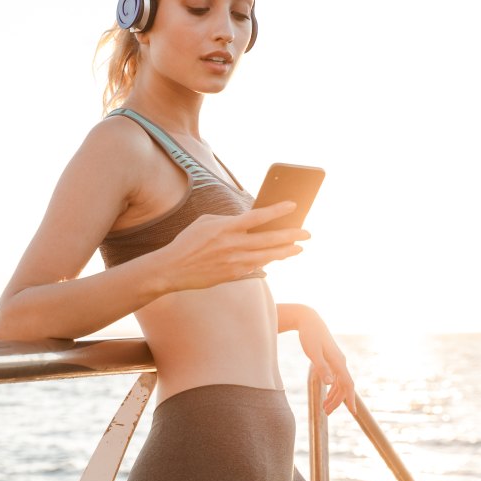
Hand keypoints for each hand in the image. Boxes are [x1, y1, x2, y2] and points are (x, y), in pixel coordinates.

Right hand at [160, 201, 308, 291]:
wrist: (173, 269)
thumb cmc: (188, 242)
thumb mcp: (206, 223)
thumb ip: (229, 221)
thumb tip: (249, 222)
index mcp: (226, 227)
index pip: (258, 216)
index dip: (278, 210)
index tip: (294, 206)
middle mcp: (233, 245)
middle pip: (270, 239)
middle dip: (292, 235)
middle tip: (307, 233)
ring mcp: (235, 262)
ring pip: (268, 256)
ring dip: (286, 251)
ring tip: (298, 248)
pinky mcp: (233, 274)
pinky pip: (257, 267)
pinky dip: (269, 261)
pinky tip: (278, 257)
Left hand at [296, 307, 357, 414]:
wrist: (309, 320)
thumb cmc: (309, 336)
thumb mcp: (313, 352)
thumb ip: (321, 368)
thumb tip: (329, 384)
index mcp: (338, 361)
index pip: (348, 384)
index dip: (351, 398)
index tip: (353, 412)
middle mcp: (340, 362)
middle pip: (343, 386)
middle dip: (338, 401)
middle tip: (327, 413)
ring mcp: (337, 361)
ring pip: (340, 383)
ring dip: (334, 396)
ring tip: (325, 408)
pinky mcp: (332, 359)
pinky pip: (336, 377)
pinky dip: (332, 388)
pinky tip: (327, 394)